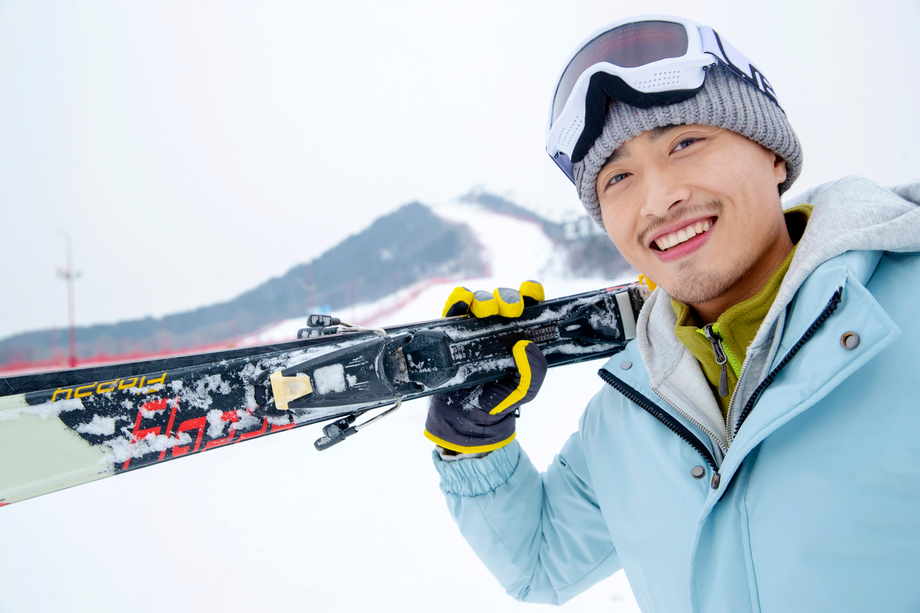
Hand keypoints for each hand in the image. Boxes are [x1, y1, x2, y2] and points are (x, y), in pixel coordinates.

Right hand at [424, 282, 547, 453]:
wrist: (466, 417)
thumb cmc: (498, 399)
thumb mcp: (524, 389)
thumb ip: (534, 371)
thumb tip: (525, 345)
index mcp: (520, 334)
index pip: (530, 306)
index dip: (531, 294)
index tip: (531, 293)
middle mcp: (499, 326)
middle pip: (505, 299)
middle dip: (508, 298)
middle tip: (510, 310)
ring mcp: (475, 327)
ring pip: (481, 299)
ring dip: (485, 299)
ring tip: (486, 311)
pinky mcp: (452, 331)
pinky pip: (454, 307)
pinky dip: (458, 299)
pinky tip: (463, 301)